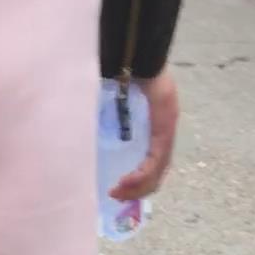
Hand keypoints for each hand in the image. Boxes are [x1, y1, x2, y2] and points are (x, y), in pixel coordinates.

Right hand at [110, 68, 179, 201]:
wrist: (139, 58)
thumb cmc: (125, 76)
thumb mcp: (117, 106)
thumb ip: (110, 121)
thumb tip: (86, 136)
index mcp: (157, 130)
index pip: (154, 165)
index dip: (139, 182)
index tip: (119, 189)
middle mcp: (166, 134)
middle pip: (157, 175)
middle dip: (136, 191)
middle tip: (116, 196)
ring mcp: (167, 132)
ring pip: (157, 172)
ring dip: (137, 187)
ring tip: (117, 193)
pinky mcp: (164, 130)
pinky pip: (154, 161)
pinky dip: (140, 176)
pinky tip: (126, 182)